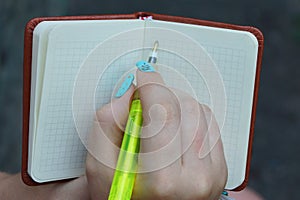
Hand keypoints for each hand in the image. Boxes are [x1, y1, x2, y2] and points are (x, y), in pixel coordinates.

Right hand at [85, 70, 226, 199]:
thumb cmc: (122, 198)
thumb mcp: (99, 167)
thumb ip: (106, 124)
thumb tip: (129, 91)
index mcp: (163, 180)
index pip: (162, 112)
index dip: (151, 85)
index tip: (142, 75)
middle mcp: (195, 179)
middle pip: (183, 106)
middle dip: (160, 94)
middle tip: (143, 101)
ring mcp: (212, 175)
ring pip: (198, 110)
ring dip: (175, 104)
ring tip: (157, 120)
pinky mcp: (220, 170)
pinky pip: (209, 123)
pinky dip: (190, 116)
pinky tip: (174, 128)